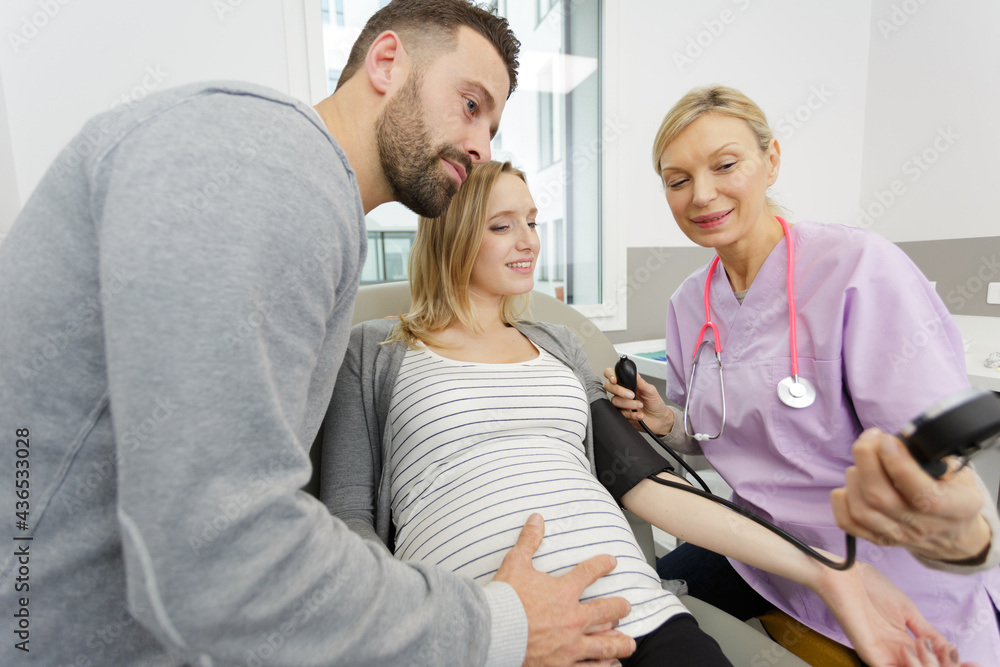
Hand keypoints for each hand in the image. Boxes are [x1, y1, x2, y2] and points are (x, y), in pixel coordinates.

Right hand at [493, 514, 634, 666]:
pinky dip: (603, 666)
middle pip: (606, 611)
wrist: (492, 632)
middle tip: (626, 606)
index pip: (589, 573)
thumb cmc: (504, 600)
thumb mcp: (515, 564)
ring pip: (605, 643)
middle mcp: (573, 618)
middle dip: (619, 607)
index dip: (602, 565)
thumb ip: (529, 541)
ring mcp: (570, 645)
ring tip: (629, 642)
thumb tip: (536, 518)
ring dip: (620, 642)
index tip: (611, 562)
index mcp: (563, 592)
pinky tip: (612, 665)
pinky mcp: (563, 665)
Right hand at [602, 367, 672, 436]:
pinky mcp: (622, 414)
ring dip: (629, 404)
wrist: (659, 419)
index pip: (612, 374)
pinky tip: (639, 415)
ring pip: (615, 401)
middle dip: (620, 390)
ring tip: (640, 405)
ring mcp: (621, 403)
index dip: (610, 375)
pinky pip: (621, 413)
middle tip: (632, 395)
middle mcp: (622, 392)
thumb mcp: (651, 390)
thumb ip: (641, 382)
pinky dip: (632, 414)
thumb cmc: (655, 403)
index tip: (615, 379)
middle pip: (609, 386)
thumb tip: (633, 372)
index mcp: (628, 383)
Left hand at [814, 561, 973, 665]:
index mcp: (904, 643)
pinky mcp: (868, 653)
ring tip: (923, 644)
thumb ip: (929, 633)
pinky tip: (914, 651)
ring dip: (927, 665)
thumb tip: (951, 651)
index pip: (930, 663)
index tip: (970, 663)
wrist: (845, 575)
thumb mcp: (909, 612)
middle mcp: (894, 653)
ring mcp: (882, 654)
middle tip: (950, 654)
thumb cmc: (871, 587)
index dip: (949, 664)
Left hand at [831, 429, 990, 561]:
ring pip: (861, 509)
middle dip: (867, 460)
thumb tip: (897, 442)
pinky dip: (841, 498)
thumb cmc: (953, 493)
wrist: (952, 532)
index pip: (923, 495)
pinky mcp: (878, 539)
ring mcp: (899, 536)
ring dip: (855, 476)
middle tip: (871, 437)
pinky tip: (852, 481)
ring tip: (866, 459)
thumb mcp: (960, 472)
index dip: (899, 465)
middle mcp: (924, 527)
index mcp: (954, 508)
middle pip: (881, 498)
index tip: (887, 441)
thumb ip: (933, 458)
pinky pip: (848, 522)